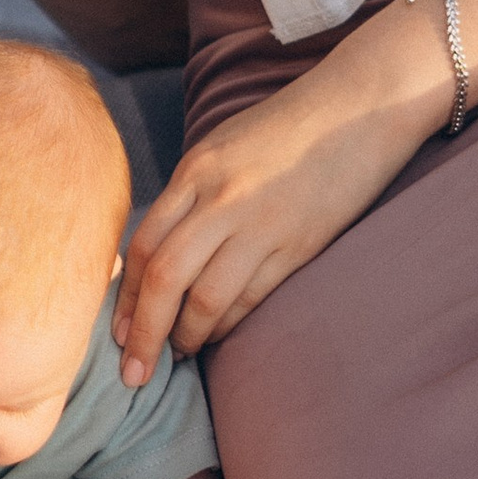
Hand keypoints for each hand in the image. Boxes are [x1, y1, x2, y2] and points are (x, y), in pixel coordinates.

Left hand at [115, 6, 449, 379]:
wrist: (360, 106)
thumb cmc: (288, 125)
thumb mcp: (224, 146)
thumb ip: (191, 193)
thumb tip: (160, 251)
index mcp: (197, 169)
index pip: (145, 243)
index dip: (127, 297)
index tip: (117, 333)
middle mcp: (221, 197)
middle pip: (165, 277)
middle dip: (144, 333)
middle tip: (133, 373)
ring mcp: (261, 223)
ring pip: (206, 297)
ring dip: (187, 336)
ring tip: (179, 355)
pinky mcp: (300, 244)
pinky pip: (252, 297)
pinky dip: (229, 324)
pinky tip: (218, 335)